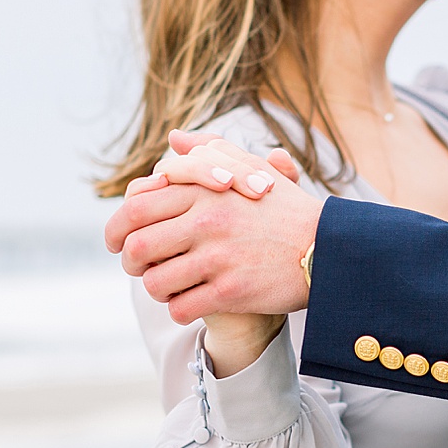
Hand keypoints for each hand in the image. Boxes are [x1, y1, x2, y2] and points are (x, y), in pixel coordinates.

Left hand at [105, 142, 322, 323]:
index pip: (136, 205)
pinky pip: (181, 306)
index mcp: (205, 189)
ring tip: (167, 287)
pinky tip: (190, 302)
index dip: (117, 227)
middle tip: (136, 267)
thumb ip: (210, 151)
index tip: (117, 240)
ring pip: (155, 281)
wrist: (330, 250)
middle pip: (137, 245)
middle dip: (129, 261)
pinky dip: (178, 309)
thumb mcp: (252, 169)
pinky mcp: (232, 291)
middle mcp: (208, 220)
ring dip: (155, 288)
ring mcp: (219, 257)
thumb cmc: (287, 210)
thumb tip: (173, 139)